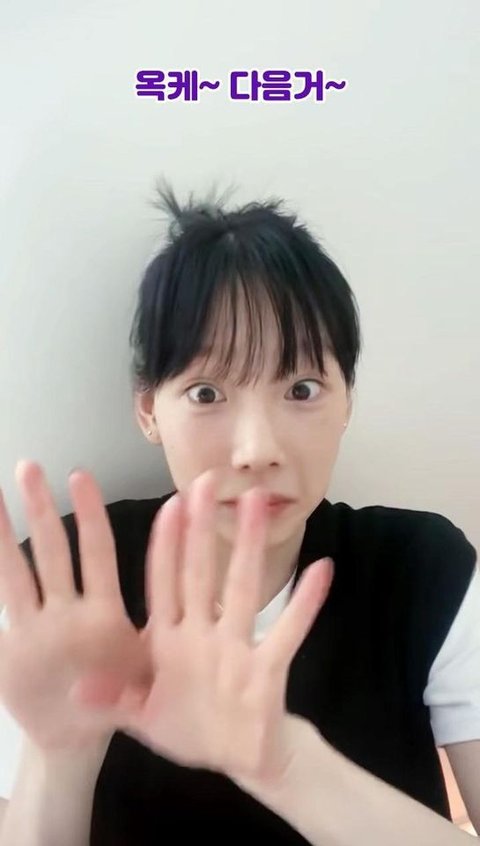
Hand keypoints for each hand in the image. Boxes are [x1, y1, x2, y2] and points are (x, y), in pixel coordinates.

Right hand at [0, 460, 153, 752]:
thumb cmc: (122, 699)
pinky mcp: (7, 650)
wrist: (78, 739)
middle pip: (52, 552)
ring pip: (16, 574)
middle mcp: (66, 611)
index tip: (81, 476)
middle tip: (29, 466)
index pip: (97, 553)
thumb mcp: (145, 678)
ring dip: (3, 536)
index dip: (90, 515)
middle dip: (41, 510)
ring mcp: (35, 628)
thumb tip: (183, 605)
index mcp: (103, 613)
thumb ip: (159, 641)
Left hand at [107, 470, 333, 791]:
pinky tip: (321, 568)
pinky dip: (304, 602)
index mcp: (169, 640)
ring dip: (249, 546)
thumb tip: (77, 691)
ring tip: (258, 503)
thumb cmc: (187, 727)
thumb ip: (115, 701)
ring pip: (242, 588)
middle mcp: (202, 633)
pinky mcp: (267, 669)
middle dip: (202, 529)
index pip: (164, 582)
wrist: (235, 758)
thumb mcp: (142, 717)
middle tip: (207, 480)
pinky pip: (289, 632)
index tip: (168, 505)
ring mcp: (236, 647)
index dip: (165, 545)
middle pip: (201, 572)